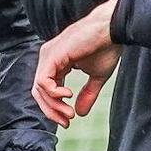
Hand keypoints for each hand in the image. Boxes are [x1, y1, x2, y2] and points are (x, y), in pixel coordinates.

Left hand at [32, 0, 121, 127]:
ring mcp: (48, 55)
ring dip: (54, 105)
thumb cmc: (106, 47)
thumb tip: (79, 113)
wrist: (112, 28)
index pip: (45, 90)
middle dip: (51, 110)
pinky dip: (53, 93)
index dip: (54, 108)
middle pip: (38, 92)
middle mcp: (48, 58)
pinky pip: (43, 81)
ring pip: (39, 88)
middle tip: (67, 121)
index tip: (69, 120)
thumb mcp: (96, 77)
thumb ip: (87, 94)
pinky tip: (68, 95)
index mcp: (56, 62)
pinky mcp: (52, 55)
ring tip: (70, 113)